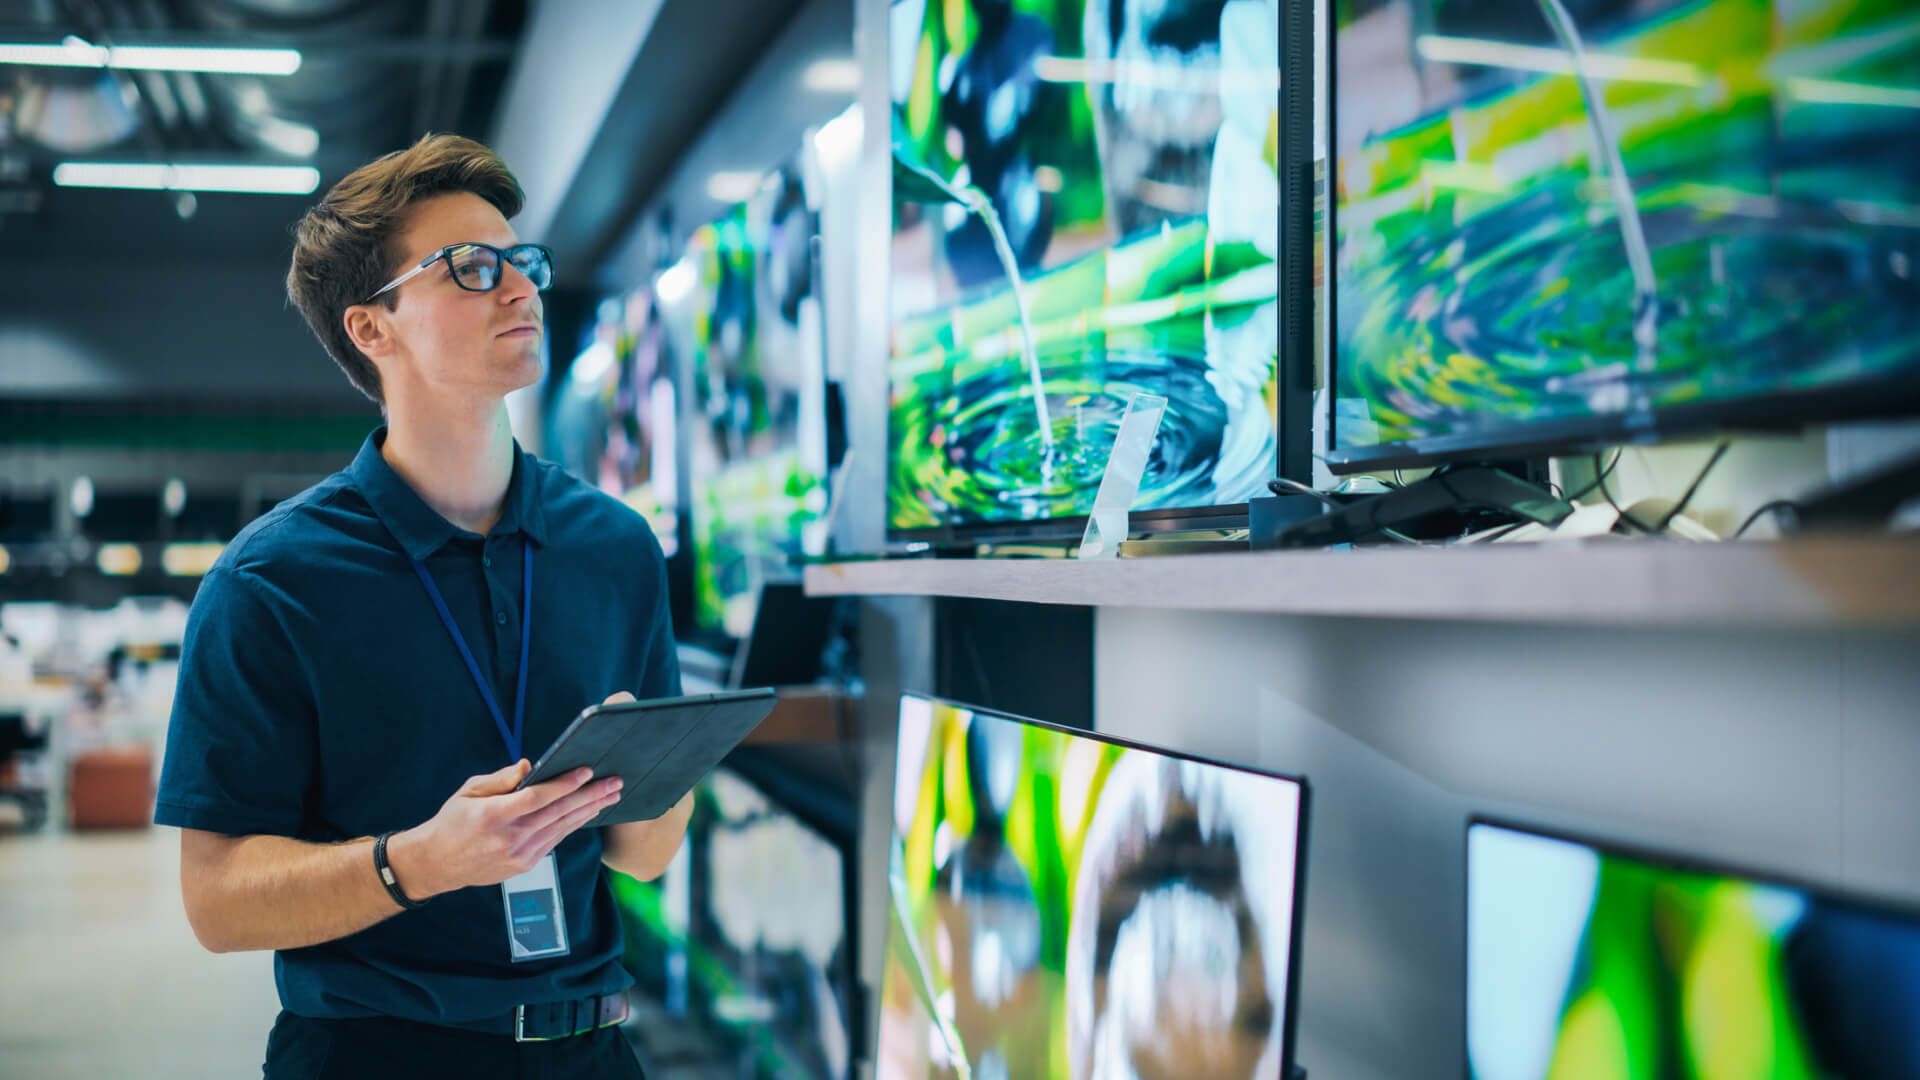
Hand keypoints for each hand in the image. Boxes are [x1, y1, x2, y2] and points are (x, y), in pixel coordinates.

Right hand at [386, 759, 622, 900]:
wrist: (438, 864)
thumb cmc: (453, 821)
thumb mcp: (469, 791)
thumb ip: (501, 779)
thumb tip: (529, 766)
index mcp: (492, 816)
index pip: (537, 798)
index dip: (565, 784)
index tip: (587, 771)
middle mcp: (509, 838)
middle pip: (558, 814)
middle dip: (590, 796)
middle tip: (615, 782)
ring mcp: (518, 856)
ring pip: (562, 829)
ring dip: (589, 811)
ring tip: (611, 796)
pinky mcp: (524, 866)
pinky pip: (555, 841)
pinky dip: (573, 826)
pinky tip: (588, 813)